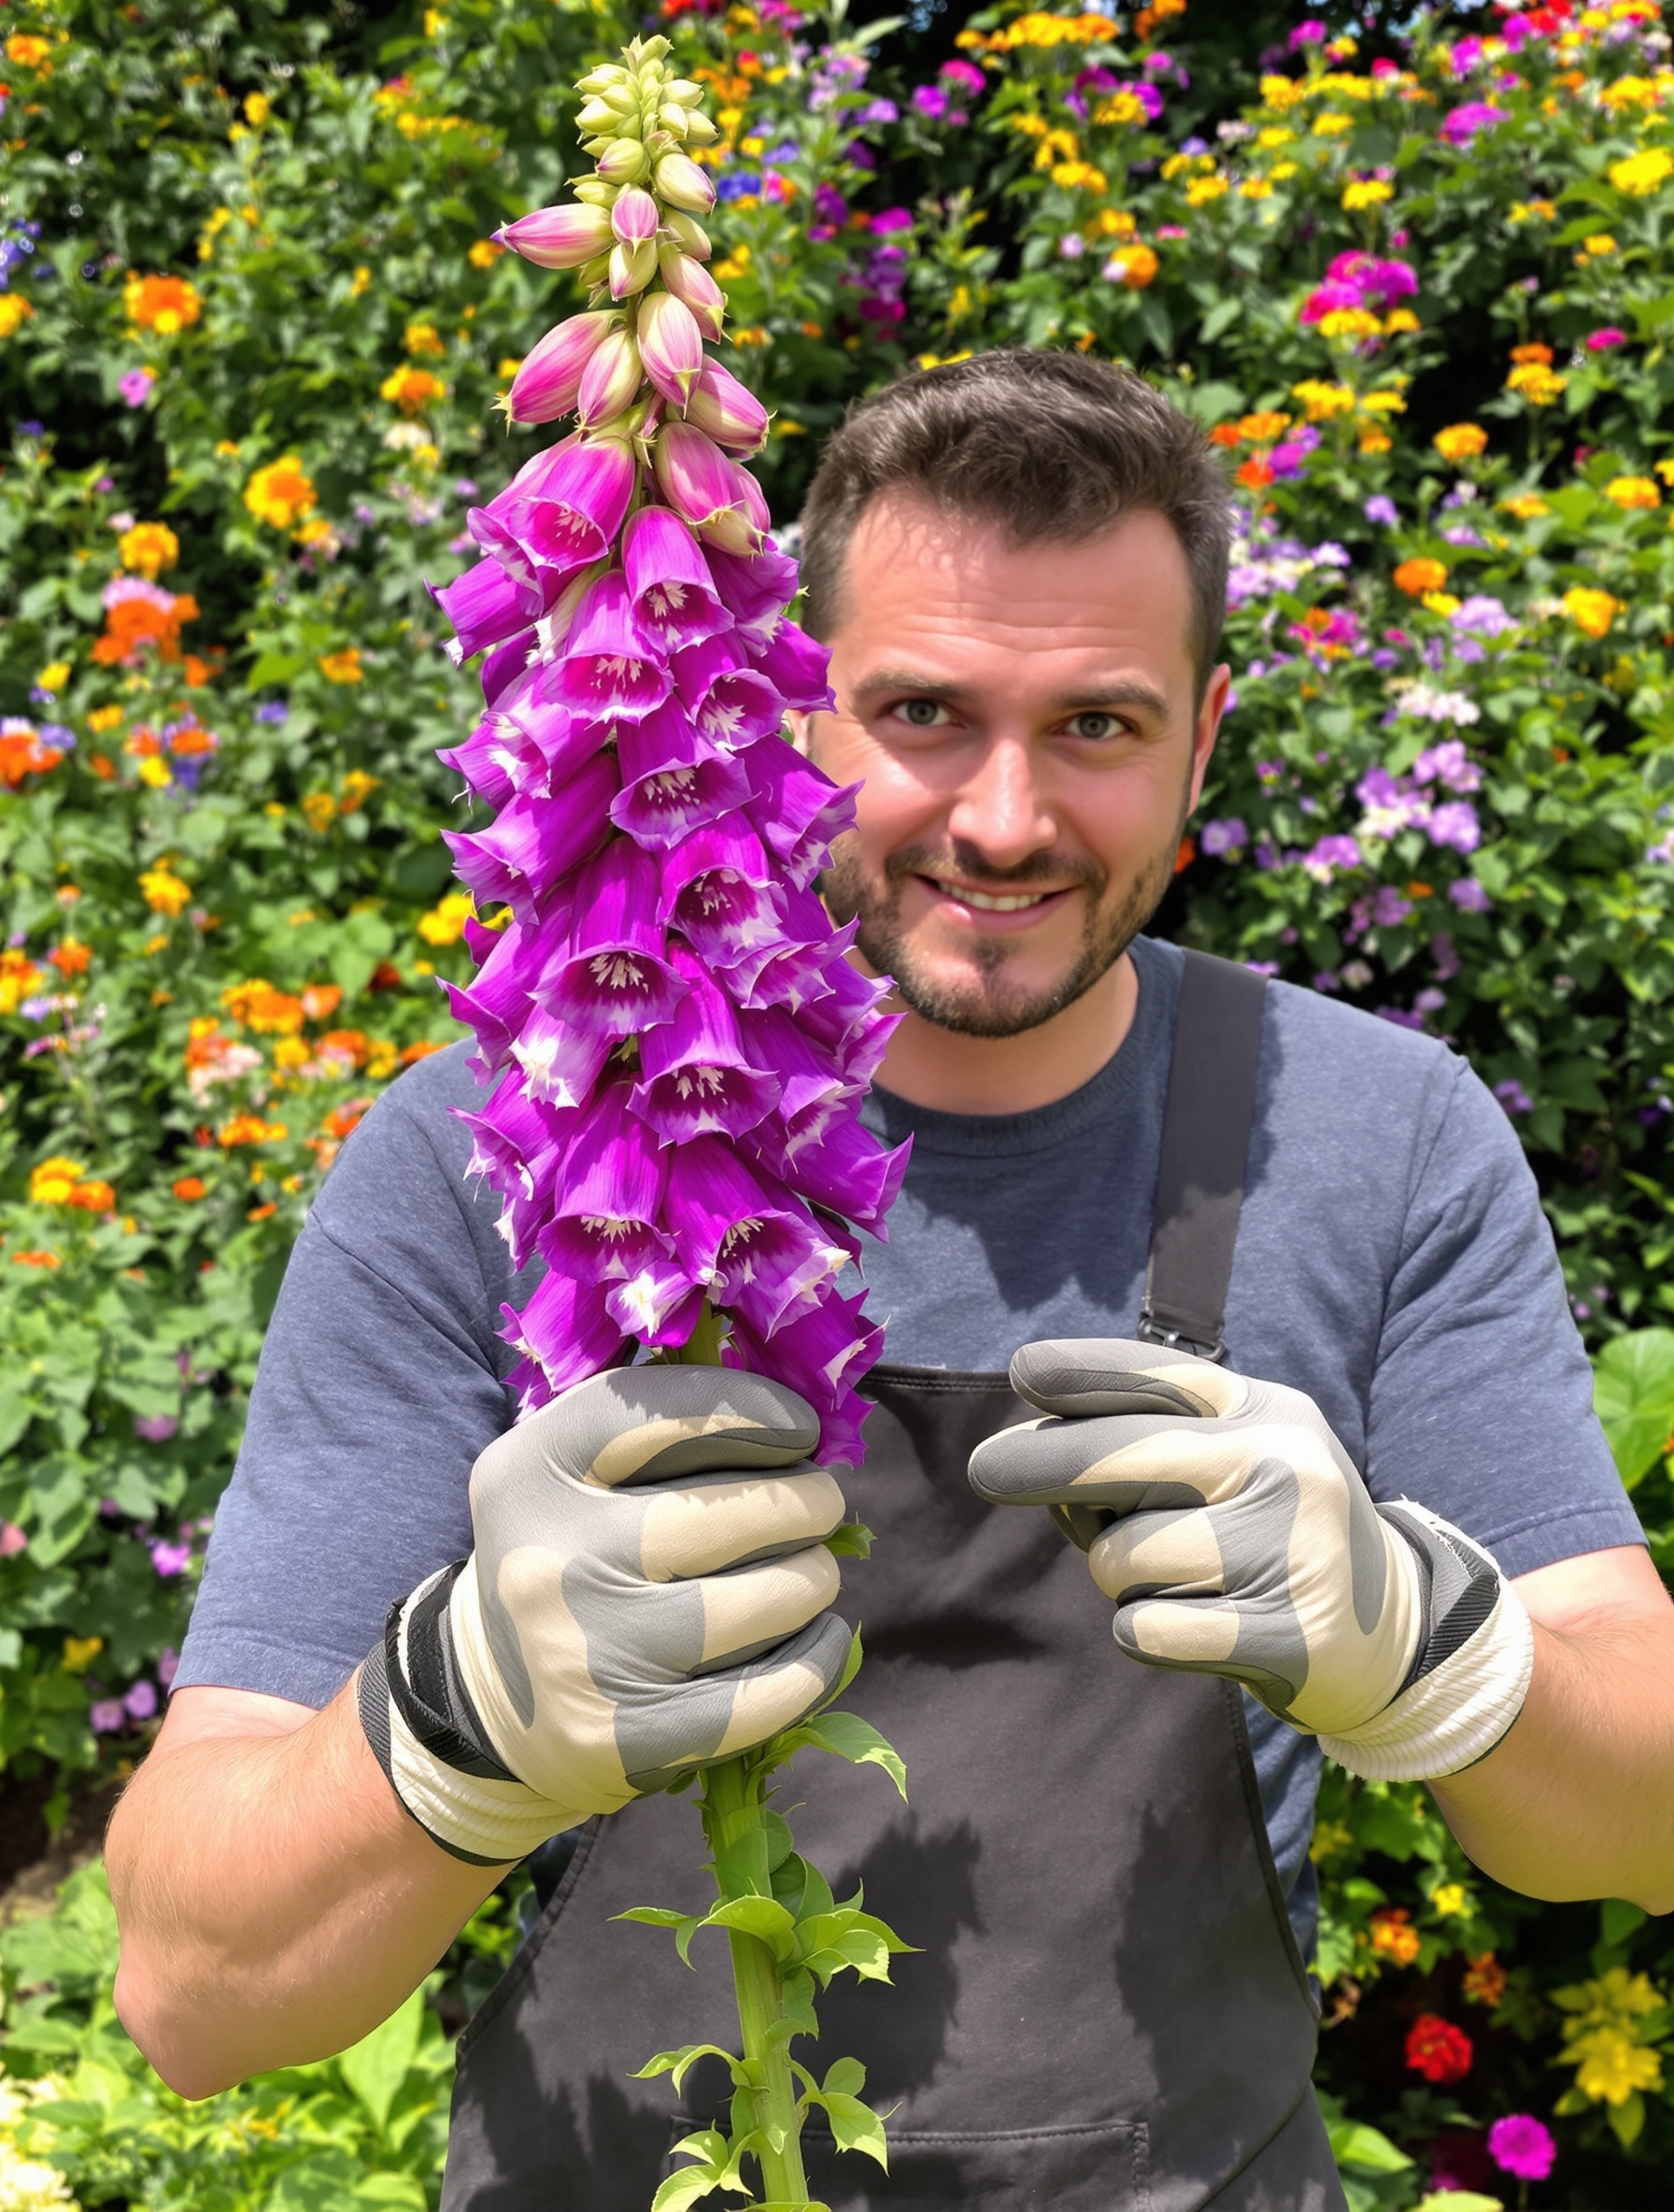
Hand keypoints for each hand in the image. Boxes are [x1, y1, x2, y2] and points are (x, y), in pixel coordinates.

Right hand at [360, 1365, 850, 1863]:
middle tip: (818, 1505)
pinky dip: (819, 1658)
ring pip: (770, 1596)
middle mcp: (551, 1561)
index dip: (753, 1411)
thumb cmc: (569, 1554)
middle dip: (807, 1502)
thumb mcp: (571, 1469)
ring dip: (816, 1577)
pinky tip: (819, 1636)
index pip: (661, 1413)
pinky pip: (773, 1691)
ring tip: (811, 1572)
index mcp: (531, 1472)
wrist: (492, 1699)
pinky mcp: (632, 1740)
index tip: (801, 1428)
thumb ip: (663, 1427)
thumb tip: (802, 1417)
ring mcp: (590, 1658)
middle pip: (735, 1511)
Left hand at [968, 1339, 1533, 1781]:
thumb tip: (1029, 1451)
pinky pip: (1147, 1631)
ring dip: (1117, 1577)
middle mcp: (1283, 1466)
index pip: (1159, 1379)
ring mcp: (1288, 1551)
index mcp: (1266, 1412)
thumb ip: (1151, 1440)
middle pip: (1119, 1459)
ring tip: (1170, 1579)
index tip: (1024, 1373)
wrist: (1394, 1631)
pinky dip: (1141, 1633)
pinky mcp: (1284, 1636)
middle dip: (1037, 1465)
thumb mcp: (1240, 1457)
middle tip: (985, 1471)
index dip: (1082, 1374)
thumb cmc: (1275, 1529)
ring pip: (1122, 1559)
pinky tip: (1186, 1628)